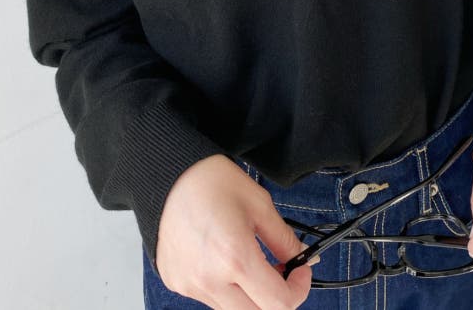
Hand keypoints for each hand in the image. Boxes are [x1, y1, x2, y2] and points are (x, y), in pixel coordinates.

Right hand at [155, 154, 313, 308]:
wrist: (169, 175)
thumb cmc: (211, 181)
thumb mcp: (260, 204)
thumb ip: (284, 239)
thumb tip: (303, 258)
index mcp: (235, 257)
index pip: (279, 303)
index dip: (299, 289)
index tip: (300, 271)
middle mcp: (210, 279)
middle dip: (275, 297)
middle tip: (280, 273)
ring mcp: (190, 285)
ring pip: (232, 309)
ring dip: (248, 294)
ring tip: (248, 260)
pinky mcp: (176, 282)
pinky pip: (208, 297)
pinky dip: (223, 286)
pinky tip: (222, 258)